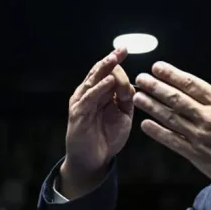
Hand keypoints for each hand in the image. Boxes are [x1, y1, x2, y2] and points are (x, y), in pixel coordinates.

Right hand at [61, 47, 135, 193]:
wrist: (93, 160)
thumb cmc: (107, 136)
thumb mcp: (123, 114)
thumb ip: (127, 99)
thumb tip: (132, 84)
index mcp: (100, 93)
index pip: (107, 71)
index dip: (115, 60)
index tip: (125, 49)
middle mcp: (89, 94)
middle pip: (99, 72)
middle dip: (110, 60)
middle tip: (120, 50)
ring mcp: (82, 103)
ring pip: (92, 81)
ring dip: (104, 70)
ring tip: (114, 60)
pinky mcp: (78, 114)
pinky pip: (89, 98)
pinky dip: (99, 89)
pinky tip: (109, 83)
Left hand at [134, 62, 210, 200]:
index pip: (191, 84)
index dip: (172, 74)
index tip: (157, 67)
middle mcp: (208, 117)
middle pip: (175, 98)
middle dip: (155, 87)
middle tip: (140, 79)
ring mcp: (200, 137)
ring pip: (170, 118)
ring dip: (151, 106)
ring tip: (137, 97)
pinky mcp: (196, 154)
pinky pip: (172, 141)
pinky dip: (158, 132)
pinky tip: (146, 125)